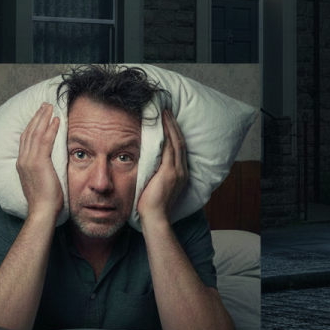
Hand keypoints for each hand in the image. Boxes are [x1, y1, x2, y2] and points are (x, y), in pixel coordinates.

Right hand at [16, 103, 62, 219]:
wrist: (42, 211)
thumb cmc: (45, 199)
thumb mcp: (40, 179)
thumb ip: (41, 167)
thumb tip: (49, 160)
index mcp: (22, 164)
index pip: (26, 139)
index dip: (32, 125)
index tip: (40, 115)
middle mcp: (23, 160)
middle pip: (29, 132)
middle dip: (37, 117)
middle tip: (45, 105)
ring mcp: (29, 161)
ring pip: (35, 133)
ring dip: (44, 118)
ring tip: (51, 108)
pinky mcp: (38, 163)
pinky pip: (45, 141)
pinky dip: (51, 128)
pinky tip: (57, 120)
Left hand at [137, 110, 188, 224]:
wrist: (155, 219)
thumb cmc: (152, 206)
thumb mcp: (156, 186)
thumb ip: (156, 174)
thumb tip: (148, 164)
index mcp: (180, 173)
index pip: (178, 148)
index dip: (174, 133)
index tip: (168, 121)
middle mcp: (181, 170)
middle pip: (179, 141)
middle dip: (173, 125)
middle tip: (166, 110)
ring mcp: (176, 170)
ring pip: (175, 141)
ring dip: (169, 125)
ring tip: (164, 112)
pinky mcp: (169, 171)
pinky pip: (168, 147)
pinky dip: (166, 134)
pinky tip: (161, 124)